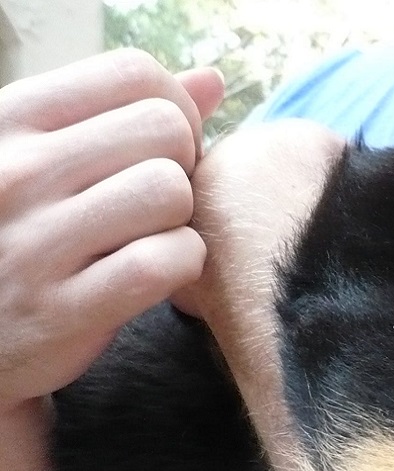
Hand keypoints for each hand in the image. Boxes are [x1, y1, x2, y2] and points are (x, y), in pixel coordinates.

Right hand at [0, 49, 223, 407]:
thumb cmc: (18, 230)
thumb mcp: (43, 154)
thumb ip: (122, 113)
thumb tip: (211, 81)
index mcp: (10, 120)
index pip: (133, 73)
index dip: (173, 106)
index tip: (162, 146)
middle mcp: (16, 173)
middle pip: (166, 130)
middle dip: (182, 163)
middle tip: (158, 201)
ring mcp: (36, 244)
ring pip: (173, 191)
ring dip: (180, 217)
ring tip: (148, 236)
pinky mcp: (63, 311)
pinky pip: (169, 259)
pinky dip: (182, 265)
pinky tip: (152, 275)